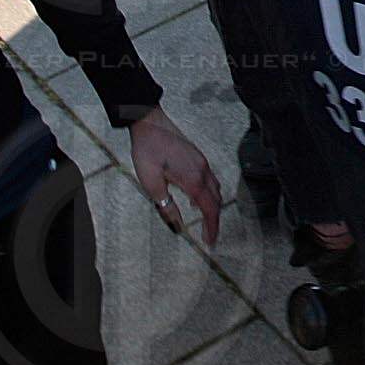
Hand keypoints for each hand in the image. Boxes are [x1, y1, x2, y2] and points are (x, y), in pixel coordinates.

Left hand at [128, 110, 222, 246]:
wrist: (149, 122)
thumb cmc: (148, 150)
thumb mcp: (151, 182)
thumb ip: (166, 205)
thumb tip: (176, 224)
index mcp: (193, 179)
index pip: (209, 209)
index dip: (212, 227)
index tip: (210, 242)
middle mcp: (202, 171)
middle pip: (216, 201)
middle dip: (215, 220)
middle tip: (209, 236)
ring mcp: (202, 162)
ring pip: (216, 190)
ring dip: (213, 207)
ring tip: (205, 221)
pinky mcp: (198, 156)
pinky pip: (210, 180)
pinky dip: (209, 194)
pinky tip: (196, 198)